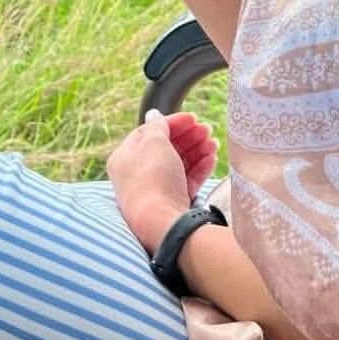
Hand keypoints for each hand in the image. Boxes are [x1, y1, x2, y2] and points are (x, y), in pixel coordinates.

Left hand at [107, 110, 218, 253]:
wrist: (162, 224)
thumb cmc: (153, 180)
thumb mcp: (155, 143)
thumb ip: (157, 126)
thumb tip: (154, 114)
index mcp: (124, 158)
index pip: (148, 133)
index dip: (172, 123)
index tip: (192, 118)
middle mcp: (136, 174)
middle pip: (165, 148)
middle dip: (188, 137)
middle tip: (207, 130)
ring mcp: (154, 190)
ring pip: (178, 164)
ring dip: (197, 151)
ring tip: (214, 144)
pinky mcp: (170, 203)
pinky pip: (185, 181)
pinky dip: (199, 168)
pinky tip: (212, 158)